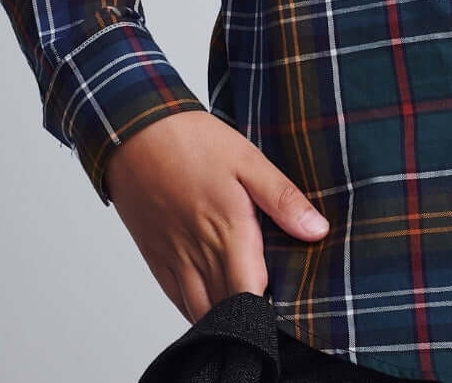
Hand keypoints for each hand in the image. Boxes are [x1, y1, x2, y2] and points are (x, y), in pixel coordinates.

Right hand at [101, 109, 329, 323]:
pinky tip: (214, 304)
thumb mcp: (248, 160)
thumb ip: (282, 199)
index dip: (274, 306)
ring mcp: (175, 261)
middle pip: (229, 310)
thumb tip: (317, 230)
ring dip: (224, 316)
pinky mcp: (157, 259)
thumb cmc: (192, 142)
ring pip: (201, 312)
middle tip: (273, 309)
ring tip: (246, 310)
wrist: (134, 134)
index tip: (291, 299)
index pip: (253, 295)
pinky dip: (197, 310)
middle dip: (252, 315)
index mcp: (229, 232)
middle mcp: (200, 255)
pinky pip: (178, 300)